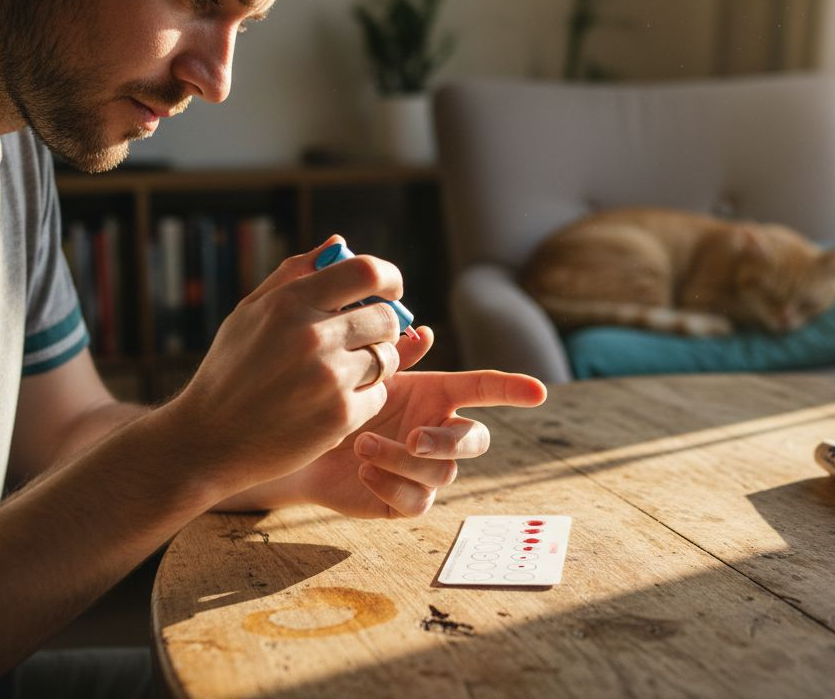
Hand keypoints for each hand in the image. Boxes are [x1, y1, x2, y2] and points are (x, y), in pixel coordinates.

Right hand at [163, 237, 407, 497]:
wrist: (207, 441)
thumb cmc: (229, 372)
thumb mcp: (248, 314)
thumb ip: (293, 275)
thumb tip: (338, 243)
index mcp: (289, 303)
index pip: (365, 271)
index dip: (389, 277)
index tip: (392, 290)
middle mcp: (312, 336)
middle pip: (386, 317)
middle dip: (382, 327)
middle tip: (364, 340)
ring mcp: (329, 378)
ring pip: (387, 358)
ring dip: (374, 365)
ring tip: (341, 375)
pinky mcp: (340, 416)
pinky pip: (379, 395)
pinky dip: (363, 399)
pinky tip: (331, 404)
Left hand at [218, 325, 546, 516]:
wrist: (296, 444)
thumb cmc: (332, 399)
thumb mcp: (360, 373)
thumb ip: (392, 356)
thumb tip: (424, 333)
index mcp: (436, 396)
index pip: (484, 390)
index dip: (512, 389)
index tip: (538, 391)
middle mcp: (438, 433)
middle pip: (476, 440)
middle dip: (452, 441)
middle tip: (415, 438)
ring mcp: (425, 470)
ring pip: (444, 473)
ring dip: (405, 460)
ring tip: (362, 445)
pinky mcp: (405, 501)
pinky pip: (418, 500)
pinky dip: (392, 485)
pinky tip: (364, 470)